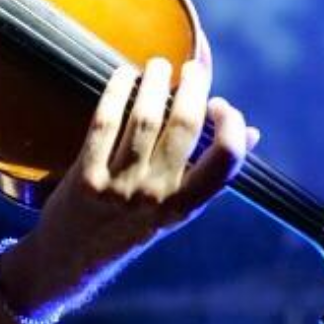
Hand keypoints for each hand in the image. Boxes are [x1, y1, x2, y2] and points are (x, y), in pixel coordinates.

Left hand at [13, 55, 257, 314]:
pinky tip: (124, 75)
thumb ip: (209, 174)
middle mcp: (156, 197)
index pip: (226, 160)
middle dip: (194, 87)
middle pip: (185, 126)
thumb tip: (252, 133)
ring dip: (156, 82)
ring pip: (145, 119)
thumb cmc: (129, 227)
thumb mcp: (175, 211)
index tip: (221, 104)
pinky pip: (106, 123)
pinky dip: (118, 92)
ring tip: (160, 65)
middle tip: (192, 67)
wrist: (71, 259)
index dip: (231, 124)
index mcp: (185, 206)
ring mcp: (120, 187)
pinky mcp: (87, 177)